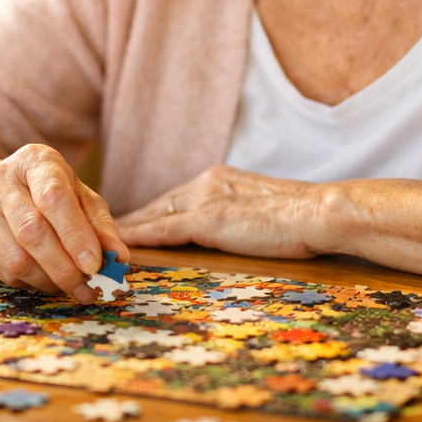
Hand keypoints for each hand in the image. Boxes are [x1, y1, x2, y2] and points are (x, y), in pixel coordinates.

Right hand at [0, 144, 127, 302]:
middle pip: (32, 232)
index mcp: (35, 160)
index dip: (75, 234)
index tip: (95, 264)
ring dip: (49, 281)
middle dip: (65, 267)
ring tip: (73, 287)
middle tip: (89, 288)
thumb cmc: (48, 191)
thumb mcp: (78, 195)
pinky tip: (47, 280)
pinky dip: (31, 284)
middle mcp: (1, 180)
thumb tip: (118, 256)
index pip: (53, 197)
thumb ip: (99, 223)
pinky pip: (3, 272)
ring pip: (16, 259)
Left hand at [116, 164, 330, 257]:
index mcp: (222, 178)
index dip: (157, 209)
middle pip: (161, 202)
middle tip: (107, 228)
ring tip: (104, 238)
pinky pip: (163, 229)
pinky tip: (121, 243)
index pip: (180, 196)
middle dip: (135, 217)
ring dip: (129, 227)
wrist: (317, 211)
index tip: (139, 218)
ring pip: (155, 214)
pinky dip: (140, 237)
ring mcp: (205, 199)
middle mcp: (208, 182)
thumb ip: (242, 212)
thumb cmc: (304, 216)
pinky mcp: (207, 220)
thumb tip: (236, 227)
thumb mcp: (265, 207)